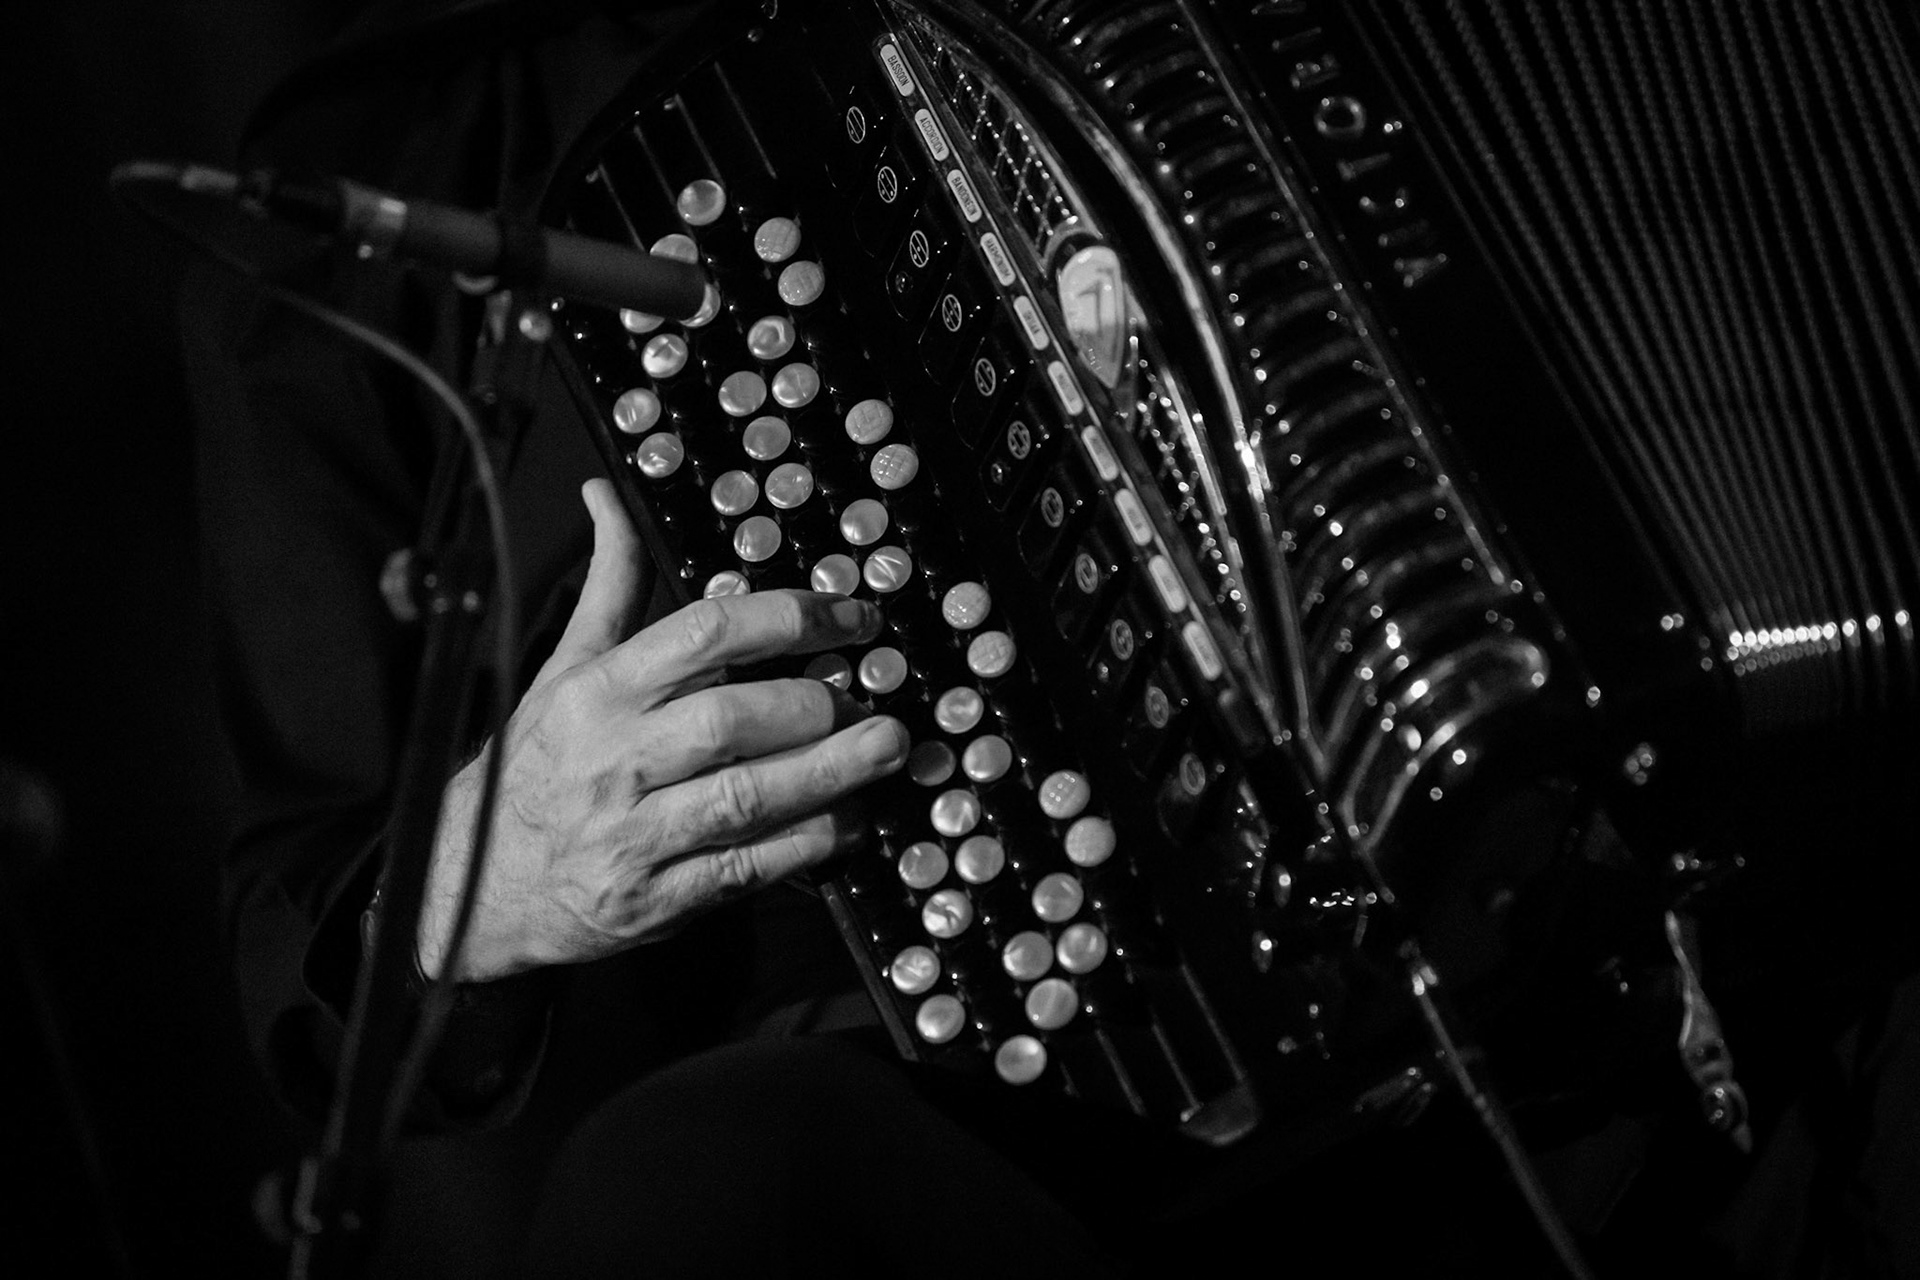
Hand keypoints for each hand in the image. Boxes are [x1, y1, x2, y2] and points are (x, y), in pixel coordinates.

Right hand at [417, 479, 907, 981]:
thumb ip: (608, 586)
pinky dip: (807, 843)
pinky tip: (849, 820)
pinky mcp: (657, 900)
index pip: (704, 633)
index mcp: (598, 693)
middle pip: (732, 719)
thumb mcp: (564, 669)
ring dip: (829, 772)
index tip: (849, 617)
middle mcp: (615, 759)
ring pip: (747, 798)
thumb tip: (607, 499)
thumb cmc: (538, 767)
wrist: (474, 885)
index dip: (790, 618)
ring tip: (885, 749)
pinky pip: (746, 869)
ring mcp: (635, 836)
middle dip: (816, 705)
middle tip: (869, 696)